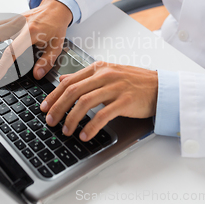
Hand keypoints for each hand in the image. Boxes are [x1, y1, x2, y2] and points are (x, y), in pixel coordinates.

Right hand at [0, 0, 72, 82]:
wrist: (56, 8)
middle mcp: (19, 24)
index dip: (1, 66)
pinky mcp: (11, 18)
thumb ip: (46, 62)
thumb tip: (37, 75)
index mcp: (30, 32)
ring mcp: (13, 20)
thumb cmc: (56, 25)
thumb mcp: (56, 46)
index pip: (10, 51)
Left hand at [40, 62, 157, 141]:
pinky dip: (91, 126)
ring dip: (72, 118)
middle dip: (58, 108)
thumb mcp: (108, 73)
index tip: (44, 107)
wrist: (160, 86)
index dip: (53, 95)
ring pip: (84, 102)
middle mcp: (105, 76)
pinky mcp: (125, 101)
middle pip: (73, 91)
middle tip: (50, 120)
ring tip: (66, 131)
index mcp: (98, 68)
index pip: (69, 81)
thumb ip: (85, 77)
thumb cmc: (135, 82)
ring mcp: (115, 88)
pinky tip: (85, 134)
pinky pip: (103, 115)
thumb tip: (63, 79)